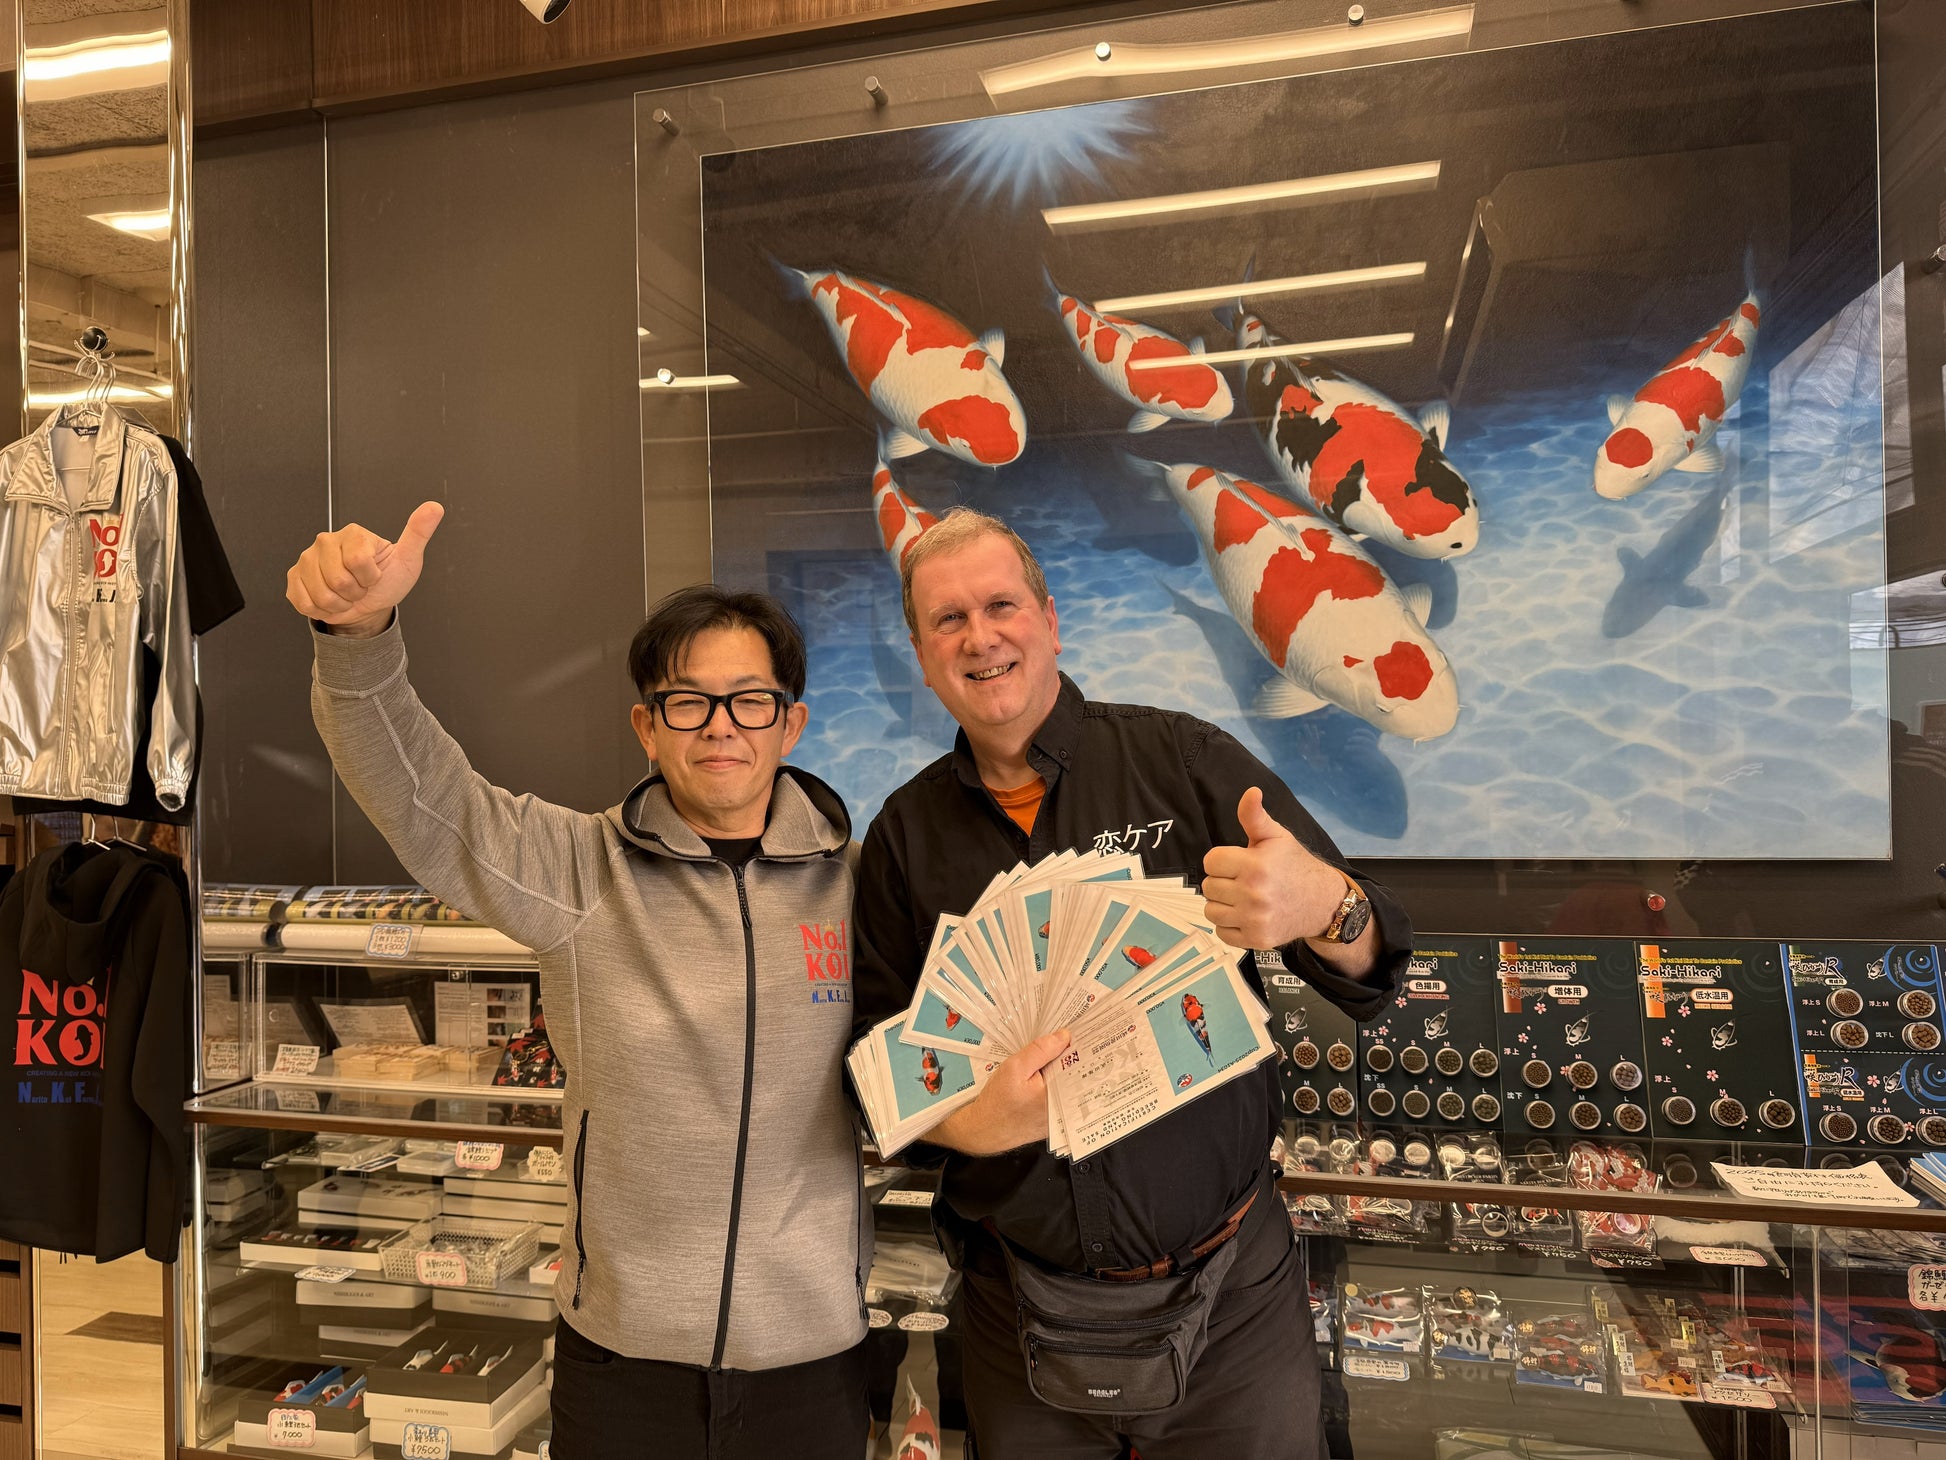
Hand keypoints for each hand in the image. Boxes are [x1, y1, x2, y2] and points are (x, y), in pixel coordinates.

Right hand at [286, 502, 444, 635]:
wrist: (368, 605)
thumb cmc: (388, 580)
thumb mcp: (408, 559)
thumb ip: (418, 533)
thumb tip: (434, 507)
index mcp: (354, 534)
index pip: (359, 562)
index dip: (370, 578)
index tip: (375, 576)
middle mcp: (326, 541)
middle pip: (338, 580)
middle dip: (354, 593)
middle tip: (360, 587)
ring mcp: (306, 558)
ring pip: (321, 594)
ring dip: (339, 603)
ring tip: (346, 593)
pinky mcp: (294, 577)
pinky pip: (304, 602)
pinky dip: (321, 609)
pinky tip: (330, 600)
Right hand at [930, 1029, 1070, 1156]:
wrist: (983, 1130)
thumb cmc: (996, 1102)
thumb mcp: (1014, 1068)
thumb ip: (1040, 1051)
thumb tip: (1063, 1037)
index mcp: (1058, 1094)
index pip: (1079, 1064)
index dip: (1079, 1046)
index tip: (1077, 1031)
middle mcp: (1064, 1108)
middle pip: (1076, 1075)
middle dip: (1072, 1057)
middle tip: (1065, 1040)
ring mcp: (1059, 1117)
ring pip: (1068, 1086)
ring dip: (1064, 1071)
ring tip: (1054, 1057)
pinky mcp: (1053, 1122)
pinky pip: (1060, 1097)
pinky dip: (1056, 1085)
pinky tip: (1045, 1077)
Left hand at [1201, 787, 1345, 949]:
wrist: (1322, 902)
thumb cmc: (1295, 866)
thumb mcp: (1276, 837)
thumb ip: (1255, 816)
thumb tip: (1251, 792)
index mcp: (1256, 865)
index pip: (1211, 861)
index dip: (1221, 859)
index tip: (1237, 862)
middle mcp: (1254, 894)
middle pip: (1208, 886)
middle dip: (1222, 881)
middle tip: (1242, 880)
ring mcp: (1255, 920)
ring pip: (1211, 911)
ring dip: (1222, 904)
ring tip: (1242, 898)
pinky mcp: (1257, 940)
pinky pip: (1222, 933)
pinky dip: (1229, 925)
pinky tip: (1245, 915)